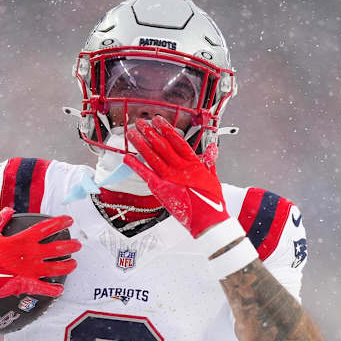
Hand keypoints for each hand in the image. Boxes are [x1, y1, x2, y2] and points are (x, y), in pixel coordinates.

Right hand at [0, 207, 80, 299]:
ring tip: (74, 264)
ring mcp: (30, 270)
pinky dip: (53, 290)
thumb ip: (0, 220)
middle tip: (78, 245)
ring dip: (67, 266)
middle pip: (57, 248)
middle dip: (71, 246)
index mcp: (23, 240)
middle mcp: (31, 254)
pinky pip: (44, 288)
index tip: (69, 220)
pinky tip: (60, 290)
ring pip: (56, 268)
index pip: (47, 228)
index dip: (60, 223)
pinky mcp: (27, 284)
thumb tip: (8, 210)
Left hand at [123, 116, 230, 237]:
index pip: (177, 141)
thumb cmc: (211, 201)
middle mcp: (180, 168)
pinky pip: (145, 174)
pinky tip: (127, 157)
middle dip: (150, 132)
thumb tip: (212, 148)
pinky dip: (135, 165)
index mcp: (193, 164)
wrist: (208, 220)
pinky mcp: (161, 189)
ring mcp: (169, 178)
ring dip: (140, 144)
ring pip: (152, 156)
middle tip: (140, 122)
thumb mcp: (213, 177)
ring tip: (131, 133)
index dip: (167, 129)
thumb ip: (209, 161)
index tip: (158, 120)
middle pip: (162, 146)